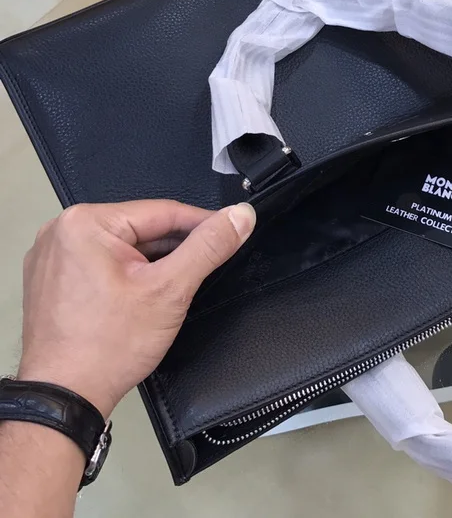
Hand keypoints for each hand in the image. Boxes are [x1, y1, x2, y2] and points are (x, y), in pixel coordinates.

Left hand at [16, 200, 255, 418]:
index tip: (232, 231)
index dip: (204, 223)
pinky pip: (104, 261)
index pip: (163, 211)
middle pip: (143, 228)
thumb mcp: (171, 289)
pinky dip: (130, 272)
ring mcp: (53, 255)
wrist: (63, 399)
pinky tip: (146, 294)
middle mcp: (62, 230)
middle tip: (208, 266)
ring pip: (126, 246)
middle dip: (177, 248)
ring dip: (155, 261)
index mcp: (85, 222)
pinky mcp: (52, 277)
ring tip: (176, 285)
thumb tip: (241, 215)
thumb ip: (209, 246)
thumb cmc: (109, 346)